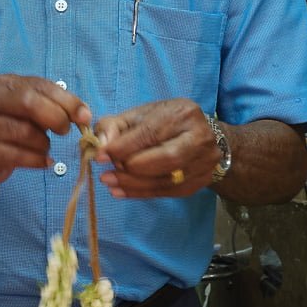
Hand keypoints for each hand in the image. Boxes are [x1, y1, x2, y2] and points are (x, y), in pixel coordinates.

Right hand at [0, 75, 91, 185]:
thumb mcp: (29, 110)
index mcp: (2, 84)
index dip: (67, 100)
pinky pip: (17, 156)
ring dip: (45, 144)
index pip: (39, 86)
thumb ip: (54, 106)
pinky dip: (38, 160)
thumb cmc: (9, 127)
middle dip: (56, 118)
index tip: (85, 116)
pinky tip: (43, 161)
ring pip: (25, 133)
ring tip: (45, 147)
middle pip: (29, 103)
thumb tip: (83, 114)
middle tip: (65, 131)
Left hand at [94, 99, 217, 198]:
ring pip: (169, 179)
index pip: (151, 132)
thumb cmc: (162, 122)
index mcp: (183, 113)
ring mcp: (206, 159)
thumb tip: (102, 145)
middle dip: (132, 169)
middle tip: (107, 174)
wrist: (197, 134)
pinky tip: (123, 192)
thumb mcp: (137, 116)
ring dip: (135, 185)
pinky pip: (171, 191)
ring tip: (111, 184)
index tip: (100, 156)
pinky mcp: (203, 178)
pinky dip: (144, 193)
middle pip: (167, 158)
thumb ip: (114, 126)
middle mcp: (200, 136)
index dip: (123, 147)